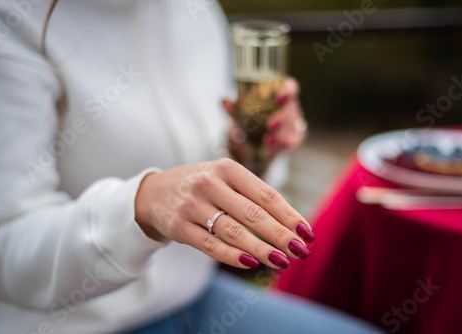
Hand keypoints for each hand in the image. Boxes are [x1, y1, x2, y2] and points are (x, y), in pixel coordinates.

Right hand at [135, 159, 314, 269]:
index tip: (307, 234)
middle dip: (281, 236)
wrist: (154, 193)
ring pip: (233, 232)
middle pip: (253, 214)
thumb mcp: (224, 178)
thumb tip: (290, 225)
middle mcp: (209, 183)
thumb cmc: (201, 187)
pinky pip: (210, 245)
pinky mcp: (178, 226)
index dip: (289, 216)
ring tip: (282, 262)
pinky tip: (251, 263)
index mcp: (227, 168)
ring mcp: (192, 205)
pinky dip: (232, 256)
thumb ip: (252, 195)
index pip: (266, 194)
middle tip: (301, 252)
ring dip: (261, 250)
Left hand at [223, 77, 306, 163]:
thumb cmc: (246, 124)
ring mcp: (293, 122)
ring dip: (281, 134)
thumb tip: (224, 100)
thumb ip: (233, 111)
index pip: (289, 86)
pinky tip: (279, 146)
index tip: (279, 98)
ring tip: (268, 141)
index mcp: (278, 93)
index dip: (287, 90)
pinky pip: (294, 140)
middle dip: (282, 117)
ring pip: (293, 126)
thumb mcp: (238, 118)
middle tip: (270, 126)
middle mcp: (288, 106)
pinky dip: (286, 143)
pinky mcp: (295, 137)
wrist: (248, 146)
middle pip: (291, 109)